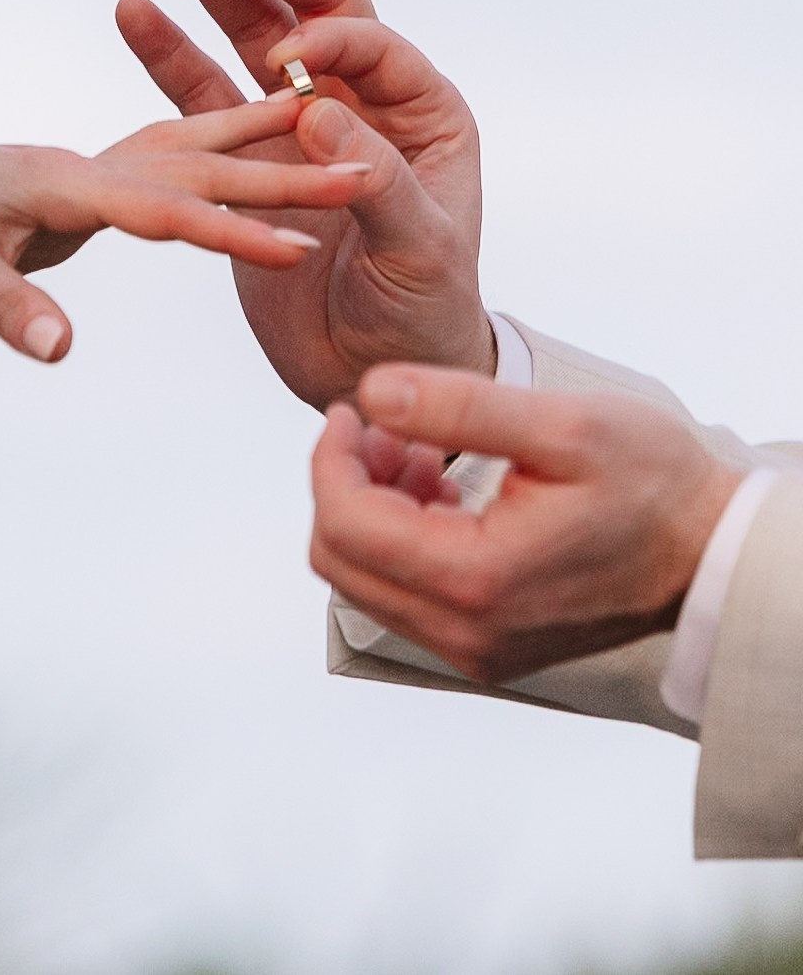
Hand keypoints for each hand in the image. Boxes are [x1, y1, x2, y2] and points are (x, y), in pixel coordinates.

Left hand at [0, 99, 369, 363]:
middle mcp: (84, 165)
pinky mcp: (82, 186)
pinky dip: (221, 159)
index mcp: (61, 182)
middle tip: (366, 173)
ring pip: (193, 151)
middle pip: (200, 166)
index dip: (234, 228)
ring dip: (264, 146)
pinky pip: (170, 166)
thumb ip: (7, 308)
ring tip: (332, 130)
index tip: (304, 246)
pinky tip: (242, 159)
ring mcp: (86, 170)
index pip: (165, 206)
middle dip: (284, 172)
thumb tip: (61, 351)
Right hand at [116, 0, 493, 405]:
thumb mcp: (419, 251)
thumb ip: (378, 183)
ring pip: (252, 41)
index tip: (285, 57)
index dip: (329, 38)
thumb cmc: (424, 313)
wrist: (377, 369)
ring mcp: (300, 125)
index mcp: (422, 113)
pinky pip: (204, 97)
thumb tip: (315, 110)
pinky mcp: (247, 159)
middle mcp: (362, 102)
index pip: (373, 45)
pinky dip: (171, 53)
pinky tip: (136, 11)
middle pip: (312, 15)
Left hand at [310, 364, 744, 681]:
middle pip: (339, 559)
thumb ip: (459, 406)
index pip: (345, 524)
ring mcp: (474, 649)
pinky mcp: (485, 647)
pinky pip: (403, 596)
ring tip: (418, 451)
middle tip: (387, 426)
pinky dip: (400, 537)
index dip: (331, 457)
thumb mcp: (561, 425)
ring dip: (372, 507)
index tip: (354, 407)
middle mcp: (465, 632)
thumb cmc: (651, 481)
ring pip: (364, 579)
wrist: (709, 549)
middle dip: (346, 482)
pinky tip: (441, 491)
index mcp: (477, 580)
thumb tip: (371, 391)